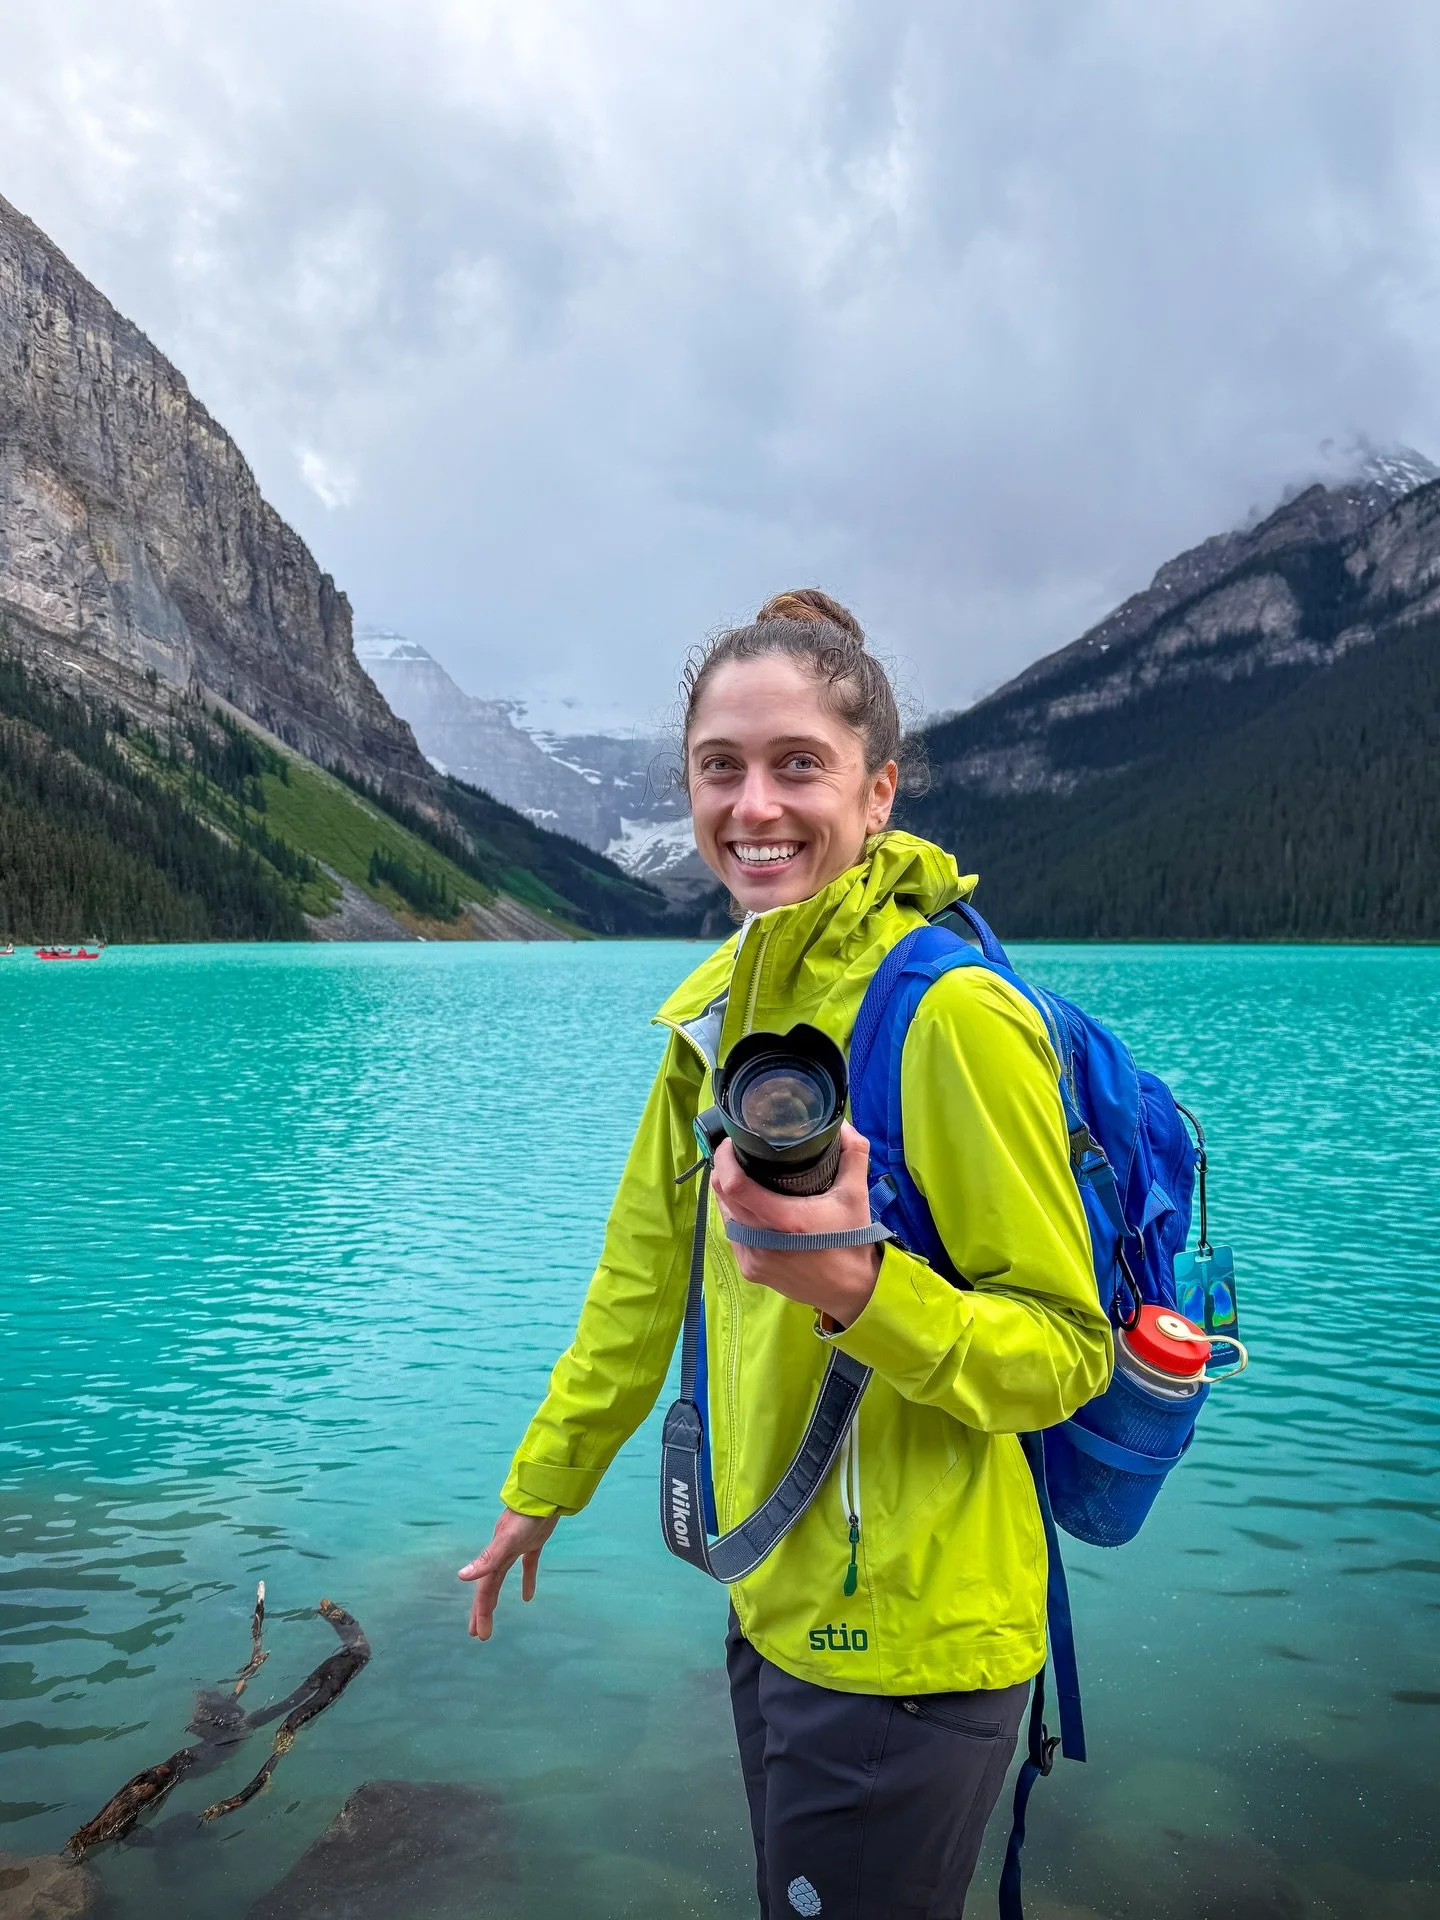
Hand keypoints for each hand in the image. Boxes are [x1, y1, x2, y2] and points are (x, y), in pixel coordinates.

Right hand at [458, 1507, 558, 1639]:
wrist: (545, 1494)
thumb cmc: (526, 1517)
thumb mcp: (506, 1540)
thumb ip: (487, 1559)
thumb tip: (461, 1577)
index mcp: (494, 1557)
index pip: (484, 1590)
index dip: (480, 1612)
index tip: (478, 1634)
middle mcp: (501, 1553)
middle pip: (489, 1587)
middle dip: (483, 1610)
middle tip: (479, 1635)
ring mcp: (516, 1547)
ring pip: (502, 1577)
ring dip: (496, 1597)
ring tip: (492, 1616)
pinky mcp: (533, 1543)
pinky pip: (527, 1566)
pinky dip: (526, 1580)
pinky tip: (528, 1597)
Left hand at [710, 1120, 880, 1326]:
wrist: (851, 1291)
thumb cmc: (851, 1240)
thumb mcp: (856, 1194)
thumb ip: (852, 1154)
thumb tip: (841, 1123)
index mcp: (784, 1220)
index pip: (734, 1184)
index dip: (725, 1158)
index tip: (730, 1142)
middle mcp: (762, 1241)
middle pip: (722, 1196)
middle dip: (723, 1169)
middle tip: (736, 1152)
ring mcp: (752, 1258)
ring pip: (724, 1215)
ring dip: (727, 1193)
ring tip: (740, 1174)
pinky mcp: (750, 1270)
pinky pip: (732, 1233)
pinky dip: (735, 1215)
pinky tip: (747, 1205)